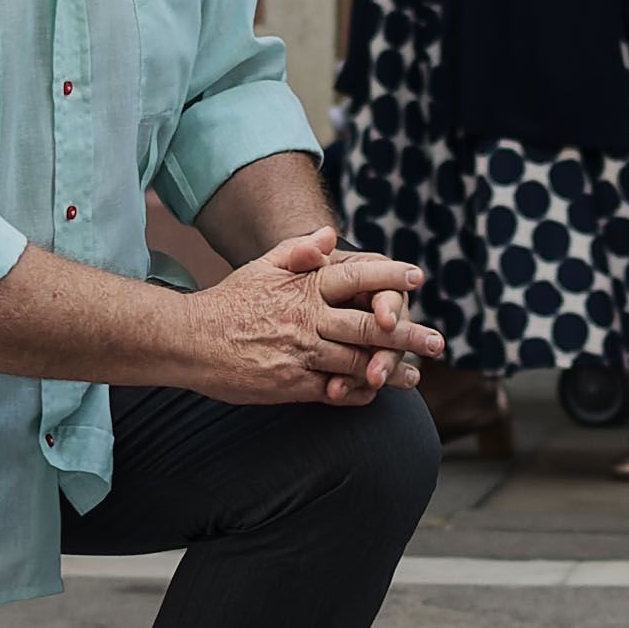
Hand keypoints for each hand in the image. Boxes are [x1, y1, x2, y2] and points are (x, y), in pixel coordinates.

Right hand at [180, 227, 441, 406]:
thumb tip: (332, 234)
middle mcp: (308, 320)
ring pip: (358, 362)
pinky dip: (357, 391)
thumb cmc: (231, 302)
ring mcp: (301, 354)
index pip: (357, 278)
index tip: (417, 277)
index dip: (389, 278)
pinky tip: (374, 392)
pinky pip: (334, 390)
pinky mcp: (291, 384)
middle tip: (437, 341)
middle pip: (369, 327)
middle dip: (408, 335)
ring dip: (391, 370)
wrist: (191, 341)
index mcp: (304, 288)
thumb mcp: (262, 267)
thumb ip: (299, 251)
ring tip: (417, 377)